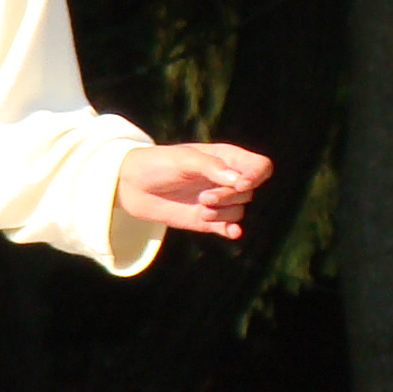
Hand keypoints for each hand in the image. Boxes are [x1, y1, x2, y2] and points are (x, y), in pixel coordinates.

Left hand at [116, 141, 273, 241]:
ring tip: (200, 207)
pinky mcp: (207, 220)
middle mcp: (226, 180)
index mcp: (226, 159)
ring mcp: (218, 201)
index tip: (239, 184)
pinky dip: (231, 230)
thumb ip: (211, 168)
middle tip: (203, 197)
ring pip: (238, 211)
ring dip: (222, 213)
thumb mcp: (183, 160)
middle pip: (249, 193)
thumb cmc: (158, 164)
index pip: (260, 167)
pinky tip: (230, 232)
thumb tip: (238, 182)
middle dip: (228, 197)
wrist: (131, 185)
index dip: (256, 176)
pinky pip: (229, 227)